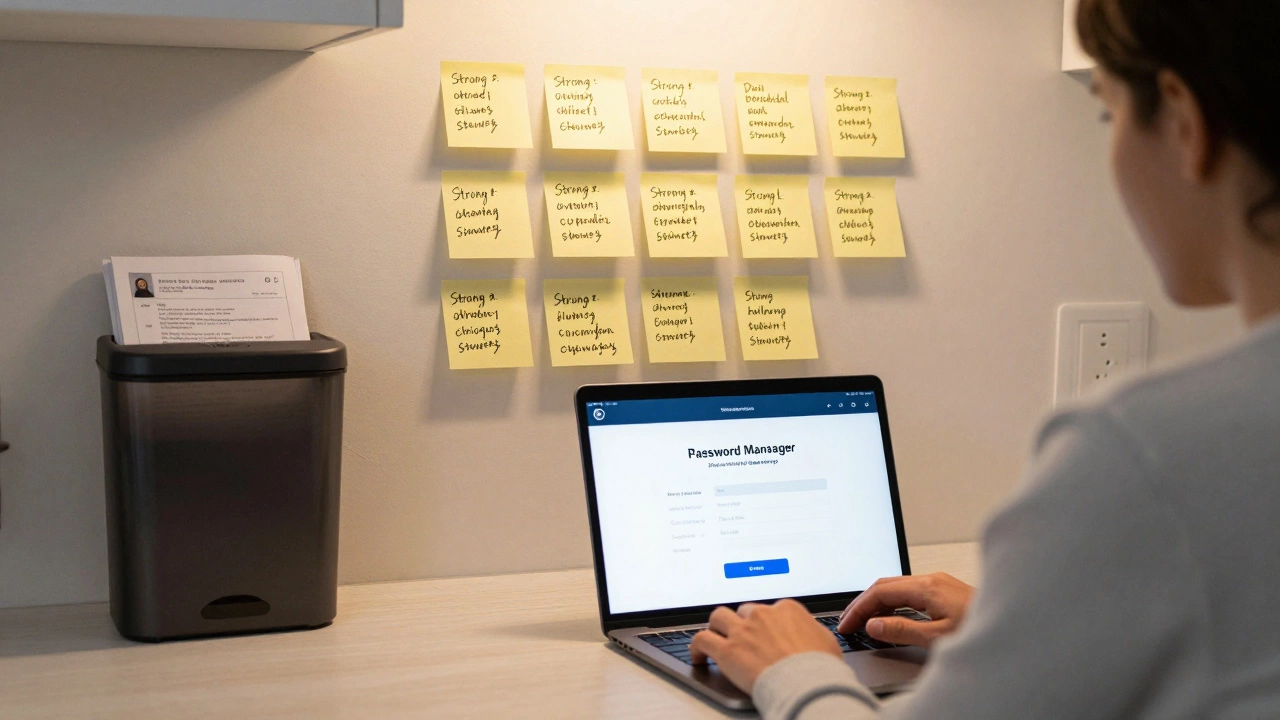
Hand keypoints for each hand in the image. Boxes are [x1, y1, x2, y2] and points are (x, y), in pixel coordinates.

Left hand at [689, 599, 841, 692]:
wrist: (807, 685)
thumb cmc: (820, 668)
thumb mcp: (825, 641)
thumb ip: (811, 631)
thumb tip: (811, 633)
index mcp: (786, 609)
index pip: (768, 609)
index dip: (763, 622)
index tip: (762, 631)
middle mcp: (762, 614)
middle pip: (743, 612)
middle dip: (742, 623)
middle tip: (741, 637)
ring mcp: (742, 631)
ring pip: (718, 618)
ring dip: (716, 627)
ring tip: (715, 637)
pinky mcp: (727, 650)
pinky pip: (702, 640)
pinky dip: (696, 647)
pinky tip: (698, 655)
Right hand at [836, 573, 973, 647]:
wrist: (1019, 626)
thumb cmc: (985, 628)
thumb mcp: (939, 637)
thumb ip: (902, 630)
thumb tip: (874, 625)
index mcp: (927, 586)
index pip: (880, 592)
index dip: (858, 608)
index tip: (846, 624)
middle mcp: (932, 579)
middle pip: (885, 585)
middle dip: (862, 603)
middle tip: (847, 622)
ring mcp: (939, 583)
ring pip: (896, 587)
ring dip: (876, 603)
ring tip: (863, 622)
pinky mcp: (944, 590)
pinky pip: (908, 592)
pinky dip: (892, 604)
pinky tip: (889, 617)